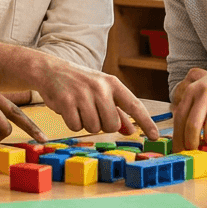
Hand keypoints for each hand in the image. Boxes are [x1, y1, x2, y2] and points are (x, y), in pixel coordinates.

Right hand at [33, 56, 159, 139]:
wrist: (51, 70)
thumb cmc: (80, 83)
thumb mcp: (101, 91)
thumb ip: (117, 110)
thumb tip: (131, 130)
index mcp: (112, 84)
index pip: (134, 105)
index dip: (146, 122)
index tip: (156, 137)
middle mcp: (100, 87)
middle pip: (111, 125)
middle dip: (102, 125)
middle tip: (92, 113)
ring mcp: (83, 94)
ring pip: (93, 128)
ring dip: (85, 124)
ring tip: (79, 109)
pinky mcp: (67, 101)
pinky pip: (76, 127)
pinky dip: (72, 123)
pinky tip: (68, 109)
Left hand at [170, 62, 206, 151]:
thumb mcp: (200, 91)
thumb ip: (192, 109)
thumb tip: (184, 137)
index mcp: (191, 91)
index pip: (179, 118)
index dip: (178, 137)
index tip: (179, 150)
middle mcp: (204, 94)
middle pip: (193, 125)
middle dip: (191, 143)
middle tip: (194, 151)